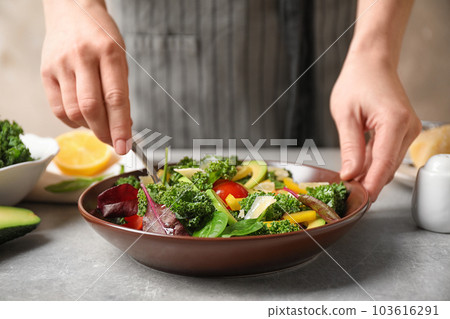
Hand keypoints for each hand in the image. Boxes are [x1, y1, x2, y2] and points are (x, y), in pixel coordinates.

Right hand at [41, 0, 130, 154]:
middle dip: (105, 133)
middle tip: (114, 143)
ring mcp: (61, 64)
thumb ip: (121, 91)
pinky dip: (73, 121)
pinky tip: (82, 118)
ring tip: (100, 125)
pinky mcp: (46, 72)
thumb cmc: (102, 37)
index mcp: (109, 53)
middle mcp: (83, 57)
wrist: (72, 11)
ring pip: (73, 111)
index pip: (115, 98)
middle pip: (91, 108)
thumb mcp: (120, 58)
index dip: (121, 127)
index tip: (125, 146)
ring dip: (90, 127)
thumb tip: (124, 127)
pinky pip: (58, 108)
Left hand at [331, 52, 420, 201]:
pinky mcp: (403, 131)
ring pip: (388, 162)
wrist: (372, 62)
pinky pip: (388, 153)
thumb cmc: (357, 81)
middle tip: (347, 194)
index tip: (360, 201)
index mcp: (394, 122)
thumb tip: (350, 174)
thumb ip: (350, 147)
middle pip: (387, 166)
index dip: (371, 185)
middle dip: (368, 182)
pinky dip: (373, 162)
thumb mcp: (345, 115)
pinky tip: (358, 167)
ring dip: (370, 173)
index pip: (383, 163)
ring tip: (349, 182)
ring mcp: (408, 130)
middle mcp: (408, 127)